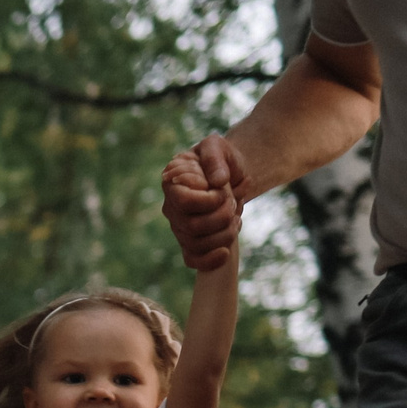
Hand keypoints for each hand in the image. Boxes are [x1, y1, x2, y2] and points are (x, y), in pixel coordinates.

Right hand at [162, 135, 246, 271]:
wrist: (230, 174)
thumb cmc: (220, 158)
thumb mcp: (218, 146)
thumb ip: (215, 158)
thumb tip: (218, 181)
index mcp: (172, 182)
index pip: (185, 202)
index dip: (210, 200)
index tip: (224, 188)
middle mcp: (171, 207)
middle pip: (192, 226)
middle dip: (222, 217)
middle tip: (233, 203)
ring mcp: (179, 226)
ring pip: (196, 244)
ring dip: (224, 234)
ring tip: (235, 218)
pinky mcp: (189, 241)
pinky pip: (192, 259)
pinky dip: (209, 261)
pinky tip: (225, 253)